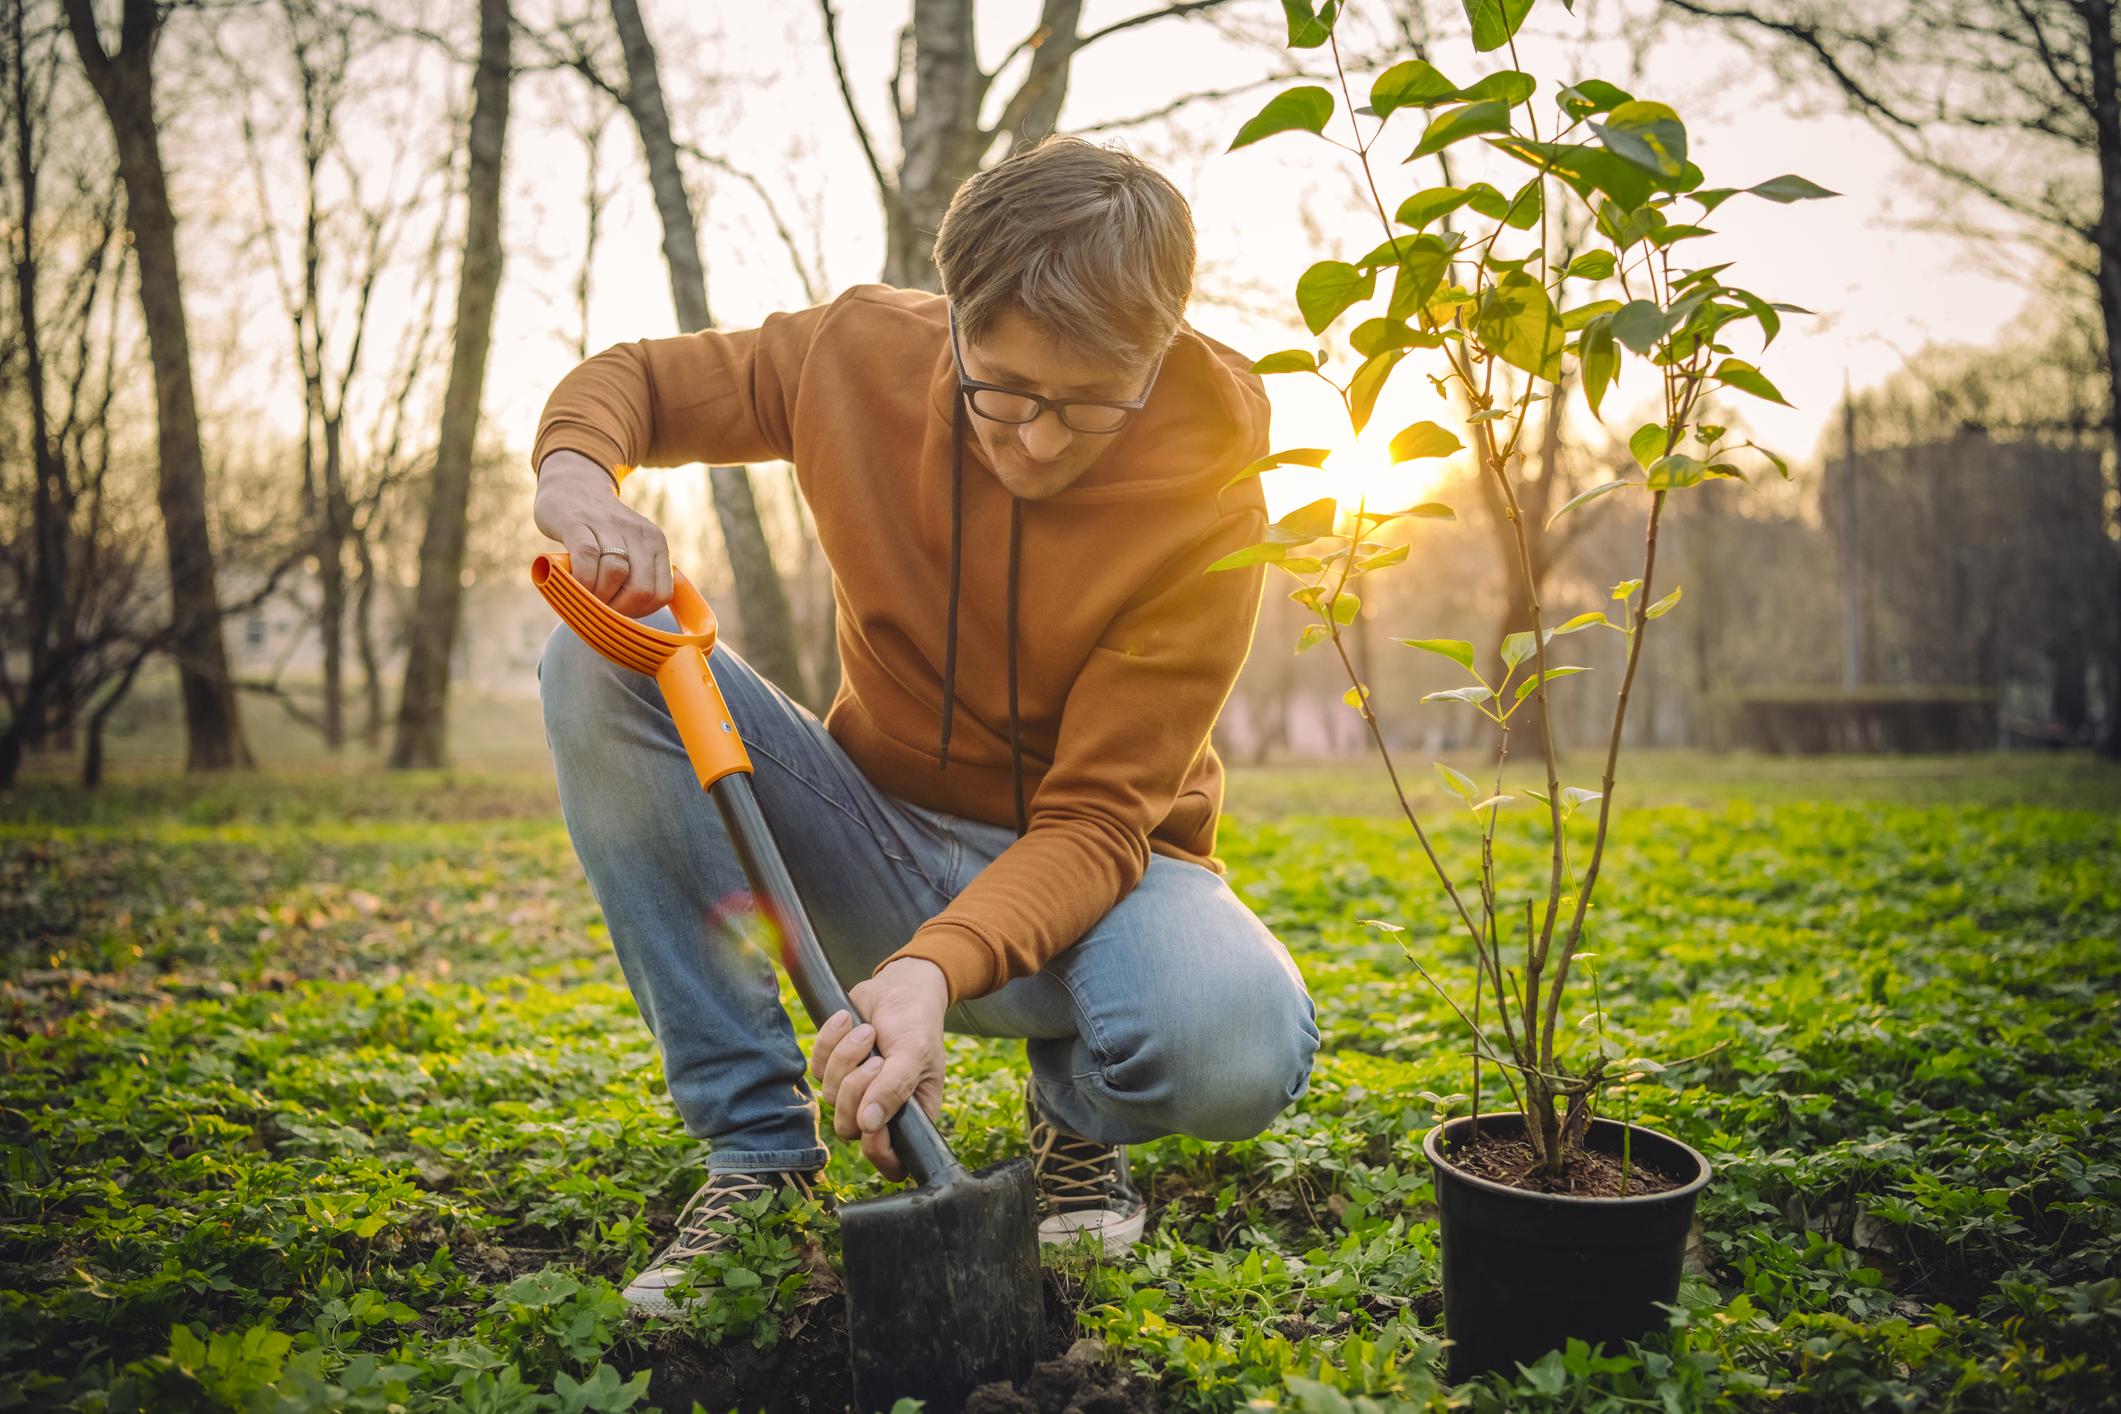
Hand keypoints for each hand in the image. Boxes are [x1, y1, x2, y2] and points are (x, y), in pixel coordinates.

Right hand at [534, 450, 673, 616]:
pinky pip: (587, 558)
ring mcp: (609, 527)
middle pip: (642, 589)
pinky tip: (573, 586)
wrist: (572, 484)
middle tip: (601, 609)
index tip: (620, 613)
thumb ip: (637, 575)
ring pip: (617, 574)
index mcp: (655, 543)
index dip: (640, 612)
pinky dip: (582, 581)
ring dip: (600, 597)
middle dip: (620, 610)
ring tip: (586, 597)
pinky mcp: (578, 523)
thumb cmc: (599, 529)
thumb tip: (629, 620)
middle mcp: (638, 533)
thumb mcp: (630, 547)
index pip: (662, 592)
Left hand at [809, 959, 949, 1181]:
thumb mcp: (914, 1054)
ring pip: (830, 1094)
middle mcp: (880, 1110)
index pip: (890, 1162)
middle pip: (849, 1128)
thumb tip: (869, 1124)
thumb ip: (894, 1090)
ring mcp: (854, 1090)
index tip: (873, 1121)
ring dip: (847, 1057)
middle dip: (856, 1089)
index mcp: (911, 1116)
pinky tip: (850, 1020)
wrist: (899, 987)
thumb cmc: (917, 1023)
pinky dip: (830, 1040)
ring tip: (868, 1032)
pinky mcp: (833, 1067)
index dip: (877, 1149)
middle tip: (877, 1059)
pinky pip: (816, 1066)